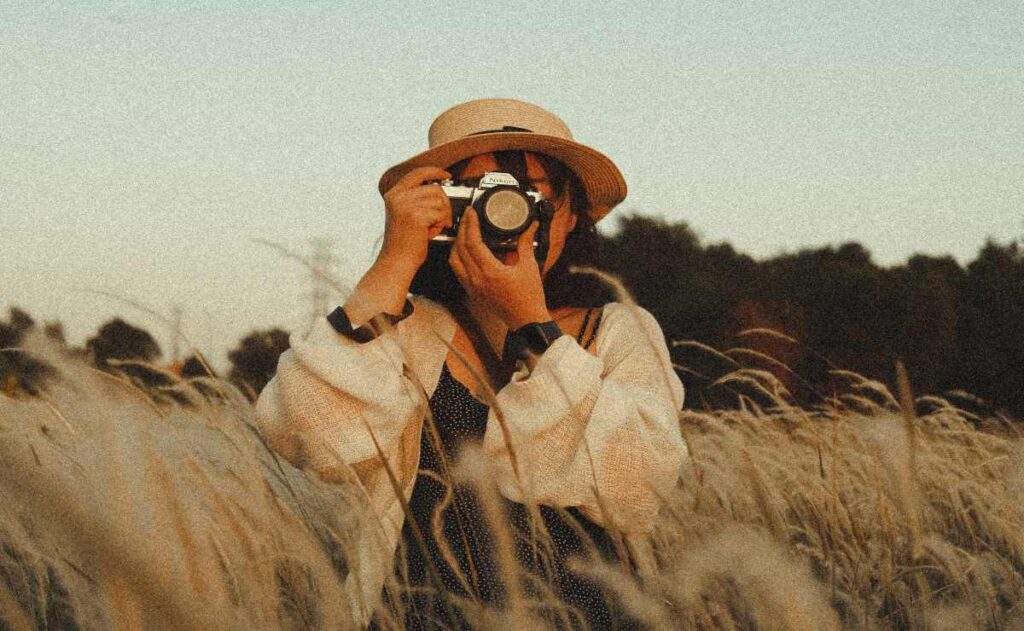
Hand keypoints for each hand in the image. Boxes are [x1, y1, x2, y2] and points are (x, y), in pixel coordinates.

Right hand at [378, 166, 452, 273]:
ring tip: (430, 228)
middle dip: (444, 204)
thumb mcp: (404, 213)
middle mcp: (397, 196)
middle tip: (440, 220)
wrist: (397, 261)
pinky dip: (440, 225)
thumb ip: (415, 198)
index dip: (435, 172)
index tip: (446, 175)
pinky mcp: (415, 215)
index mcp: (393, 194)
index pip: (418, 172)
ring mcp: (405, 205)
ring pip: (440, 201)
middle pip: (434, 188)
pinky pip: (440, 214)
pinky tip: (430, 234)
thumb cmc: (404, 242)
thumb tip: (438, 187)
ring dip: (441, 216)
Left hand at [448, 207, 550, 328]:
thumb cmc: (529, 298)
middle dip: (462, 229)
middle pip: (460, 249)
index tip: (472, 213)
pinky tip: (464, 250)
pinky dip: (457, 258)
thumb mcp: (529, 266)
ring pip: (454, 261)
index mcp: (490, 272)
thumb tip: (530, 226)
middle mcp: (477, 280)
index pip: (472, 243)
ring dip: (456, 244)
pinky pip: (458, 272)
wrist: (526, 321)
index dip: (470, 225)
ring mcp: (473, 287)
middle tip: (468, 217)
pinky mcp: (473, 292)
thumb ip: (526, 243)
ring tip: (464, 232)